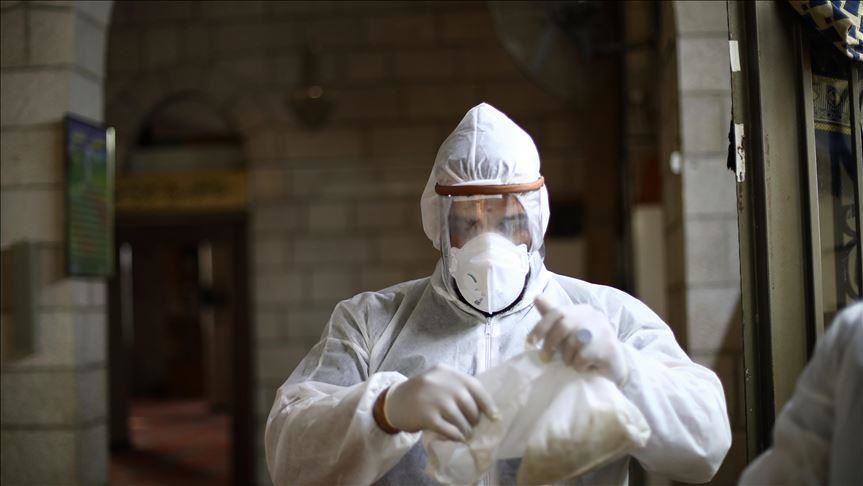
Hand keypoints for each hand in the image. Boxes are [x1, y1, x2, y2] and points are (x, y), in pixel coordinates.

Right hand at [384, 364, 499, 441]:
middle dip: (474, 419)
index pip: (475, 386)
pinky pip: (449, 429)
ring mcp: (433, 399)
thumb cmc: (420, 394)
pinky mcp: (426, 416)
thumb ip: (456, 388)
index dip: (487, 403)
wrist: (393, 402)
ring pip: (461, 419)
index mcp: (446, 372)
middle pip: (469, 405)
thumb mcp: (437, 382)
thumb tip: (484, 409)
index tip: (494, 416)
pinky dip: (455, 436)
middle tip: (472, 426)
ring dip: (466, 430)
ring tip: (465, 435)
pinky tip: (456, 438)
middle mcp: (441, 383)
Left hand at [527, 296, 628, 385]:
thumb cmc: (588, 348)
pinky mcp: (608, 347)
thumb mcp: (569, 331)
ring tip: (571, 363)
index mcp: (582, 310)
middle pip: (563, 326)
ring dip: (567, 358)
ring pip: (573, 343)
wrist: (616, 366)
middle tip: (545, 359)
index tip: (529, 342)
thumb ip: (553, 317)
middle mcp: (593, 316)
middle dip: (550, 344)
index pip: (557, 312)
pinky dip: (578, 366)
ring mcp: (602, 330)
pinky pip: (582, 357)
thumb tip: (536, 297)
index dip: (540, 327)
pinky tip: (584, 367)